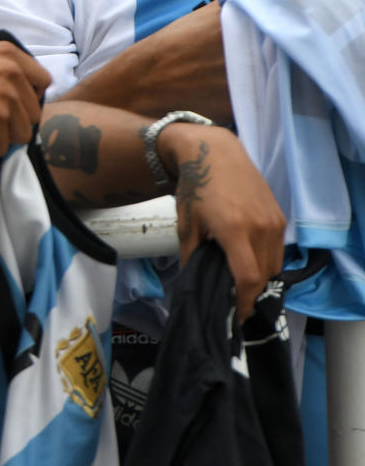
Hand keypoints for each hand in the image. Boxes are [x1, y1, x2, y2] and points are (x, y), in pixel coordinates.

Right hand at [0, 42, 50, 154]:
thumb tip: (12, 78)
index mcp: (7, 54)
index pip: (43, 81)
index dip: (27, 97)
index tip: (9, 105)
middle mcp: (12, 72)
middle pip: (34, 112)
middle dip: (12, 121)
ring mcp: (5, 96)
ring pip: (23, 133)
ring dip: (1, 136)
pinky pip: (3, 146)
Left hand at [164, 125, 285, 319]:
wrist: (215, 152)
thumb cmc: (196, 186)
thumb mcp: (186, 223)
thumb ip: (191, 256)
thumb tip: (193, 284)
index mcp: (235, 230)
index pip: (248, 277)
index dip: (242, 301)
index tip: (234, 314)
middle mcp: (260, 228)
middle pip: (263, 276)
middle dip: (250, 294)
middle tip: (234, 302)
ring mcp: (274, 222)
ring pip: (274, 265)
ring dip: (260, 279)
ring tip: (241, 284)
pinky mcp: (279, 216)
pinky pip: (278, 250)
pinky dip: (266, 261)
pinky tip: (250, 262)